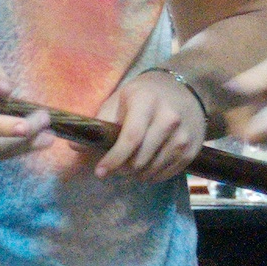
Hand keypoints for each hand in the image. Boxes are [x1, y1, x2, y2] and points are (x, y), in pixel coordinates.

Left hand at [91, 70, 206, 182]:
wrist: (185, 89)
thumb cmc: (144, 95)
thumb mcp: (120, 100)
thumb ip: (99, 122)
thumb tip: (74, 145)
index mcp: (146, 102)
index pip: (131, 138)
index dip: (114, 159)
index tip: (100, 172)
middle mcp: (169, 119)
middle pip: (141, 158)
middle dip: (123, 169)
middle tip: (115, 168)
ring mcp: (184, 136)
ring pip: (154, 169)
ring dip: (137, 175)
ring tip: (129, 168)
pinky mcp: (192, 150)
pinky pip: (168, 173)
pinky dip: (152, 176)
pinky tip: (145, 169)